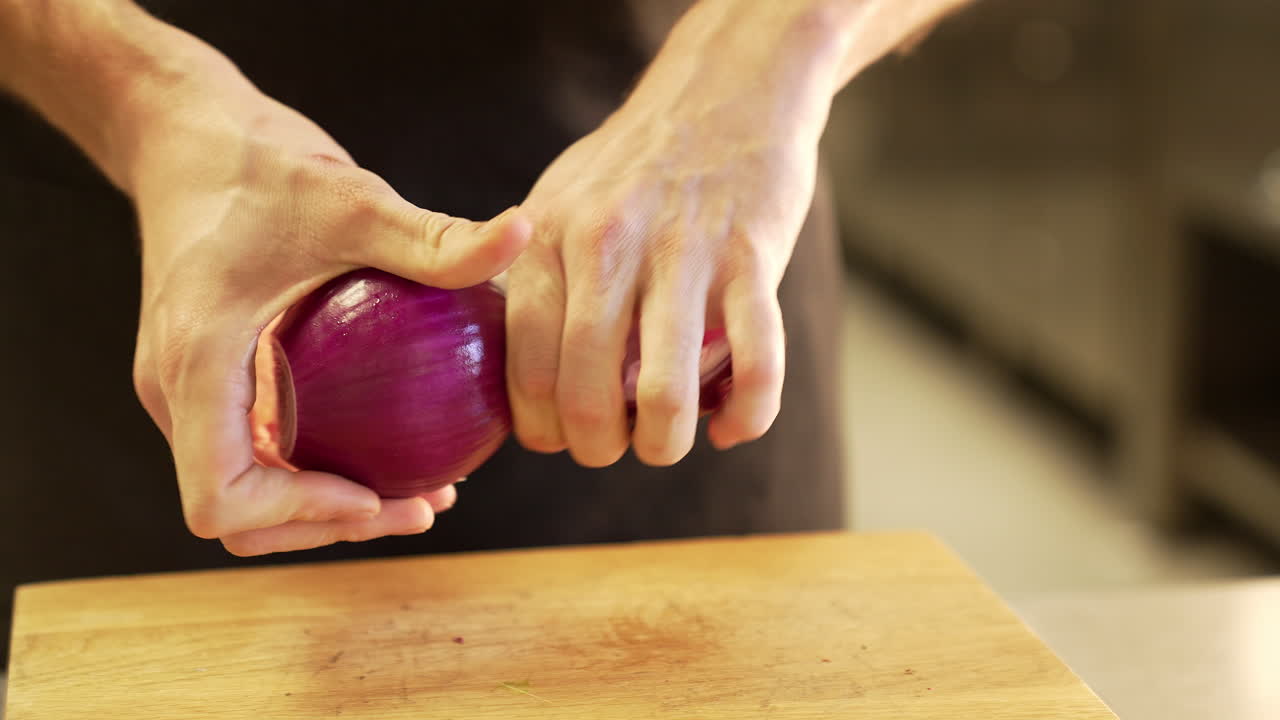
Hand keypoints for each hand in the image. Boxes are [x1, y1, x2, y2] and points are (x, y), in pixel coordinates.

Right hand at [126, 58, 529, 554]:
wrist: (189, 137)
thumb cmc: (260, 164)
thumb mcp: (352, 198)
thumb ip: (433, 236)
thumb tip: (524, 236)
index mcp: (195, 364)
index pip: (222, 496)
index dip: (298, 515)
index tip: (375, 495)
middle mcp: (178, 392)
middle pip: (241, 513)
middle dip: (330, 526)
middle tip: (425, 509)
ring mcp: (191, 391)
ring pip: (250, 490)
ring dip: (329, 507)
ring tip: (425, 497)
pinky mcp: (214, 380)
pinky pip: (261, 451)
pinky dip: (318, 469)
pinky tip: (398, 449)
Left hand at [502, 6, 832, 467]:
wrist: (726, 91)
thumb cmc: (636, 165)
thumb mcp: (558, 202)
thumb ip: (534, 282)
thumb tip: (516, 372)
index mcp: (550, 242)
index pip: (527, 372)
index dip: (542, 431)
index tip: (562, 438)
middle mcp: (609, 247)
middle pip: (587, 396)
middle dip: (600, 448)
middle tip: (617, 446)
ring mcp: (684, 252)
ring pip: (664, 394)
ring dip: (664, 444)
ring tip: (669, 442)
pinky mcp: (753, 256)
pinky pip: (755, 363)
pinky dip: (746, 416)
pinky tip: (731, 427)